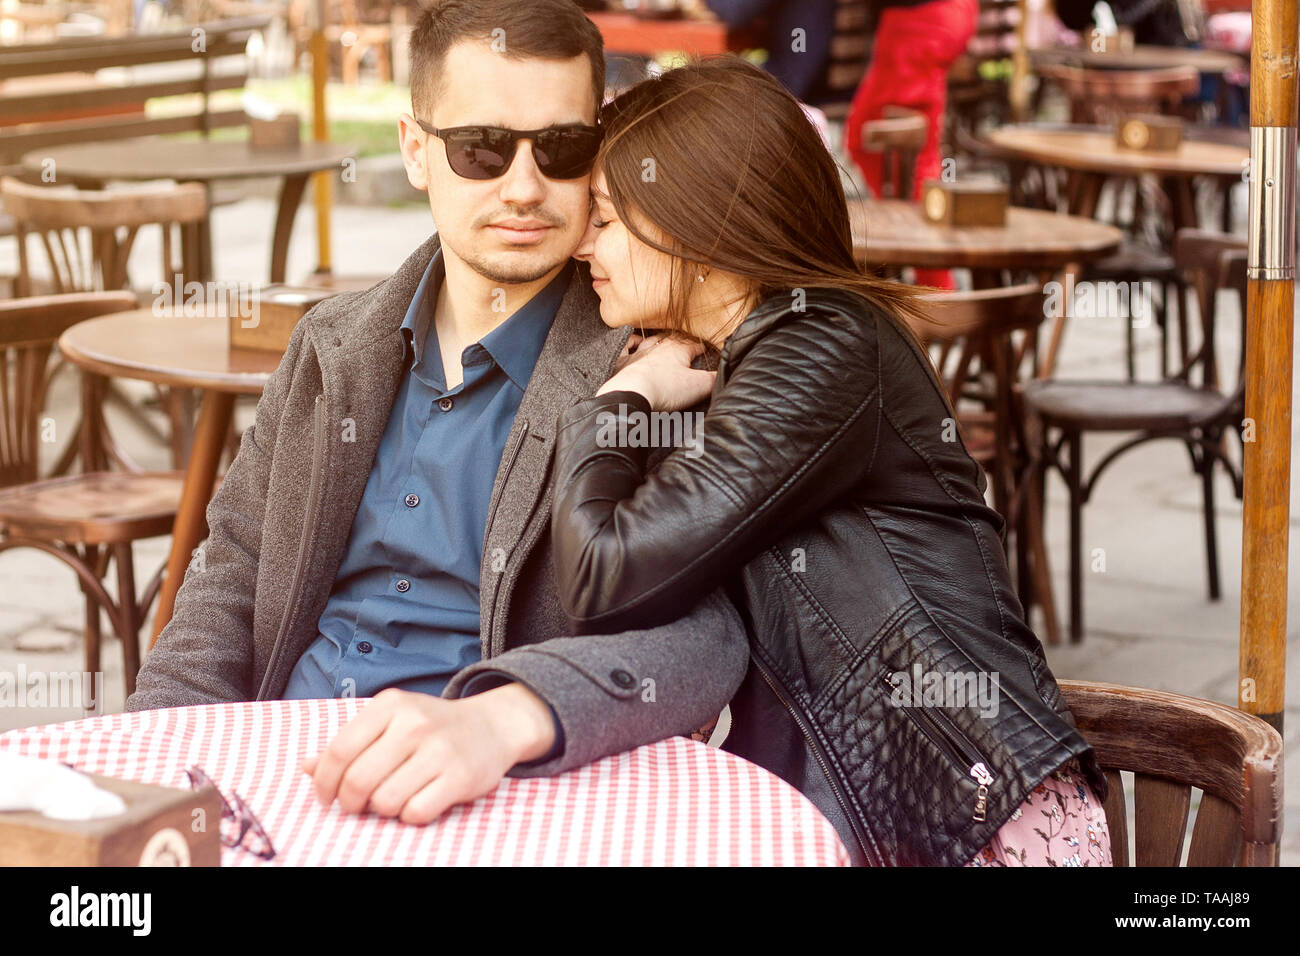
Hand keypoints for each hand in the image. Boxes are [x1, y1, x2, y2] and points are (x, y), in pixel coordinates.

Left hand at [300, 683, 556, 824]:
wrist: (491, 726)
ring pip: (385, 801)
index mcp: (391, 705)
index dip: (325, 783)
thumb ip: (351, 742)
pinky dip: (411, 815)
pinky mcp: (460, 776)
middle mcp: (414, 723)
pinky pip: (416, 812)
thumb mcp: (390, 723)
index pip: (339, 750)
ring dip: (383, 809)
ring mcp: (439, 749)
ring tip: (394, 797)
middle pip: (358, 780)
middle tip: (358, 805)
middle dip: (351, 803)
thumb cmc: (431, 728)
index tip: (326, 797)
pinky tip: (418, 801)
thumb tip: (307, 767)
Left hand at [597, 334, 715, 411]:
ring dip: (658, 338)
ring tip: (663, 337)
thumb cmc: (665, 389)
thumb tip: (724, 373)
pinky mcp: (623, 362)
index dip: (702, 347)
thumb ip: (714, 379)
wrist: (632, 394)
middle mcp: (658, 347)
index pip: (694, 344)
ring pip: (650, 339)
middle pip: (672, 339)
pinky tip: (633, 340)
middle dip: (681, 340)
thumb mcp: (699, 386)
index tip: (707, 348)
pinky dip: (630, 341)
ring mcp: (639, 353)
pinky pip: (626, 346)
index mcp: (678, 350)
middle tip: (686, 340)